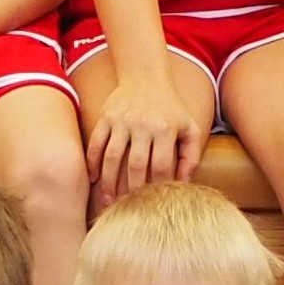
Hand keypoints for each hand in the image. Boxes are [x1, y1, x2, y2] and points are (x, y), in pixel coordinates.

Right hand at [85, 59, 204, 201]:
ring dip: (109, 182)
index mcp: (165, 128)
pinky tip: (93, 179)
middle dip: (132, 191)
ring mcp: (121, 120)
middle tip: (129, 208)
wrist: (145, 76)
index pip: (161, 166)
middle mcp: (143, 124)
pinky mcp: (105, 117)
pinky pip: (96, 144)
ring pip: (112, 158)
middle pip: (135, 166)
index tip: (154, 202)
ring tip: (109, 201)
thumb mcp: (189, 127)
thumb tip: (183, 183)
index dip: (157, 187)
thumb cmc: (171, 108)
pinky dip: (93, 163)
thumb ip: (191, 155)